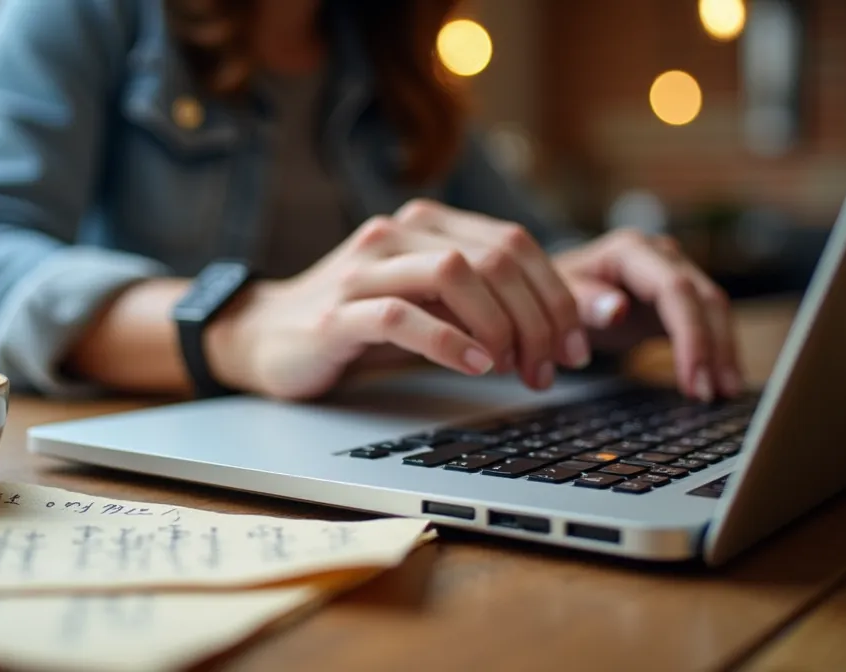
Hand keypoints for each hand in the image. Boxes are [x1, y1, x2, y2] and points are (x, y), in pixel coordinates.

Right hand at [207, 199, 589, 399]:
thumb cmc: (358, 324)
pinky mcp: (337, 312)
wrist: (267, 336)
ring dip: (501, 326)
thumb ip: (483, 304)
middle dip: (539, 317)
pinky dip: (448, 341)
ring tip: (516, 369)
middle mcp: (398, 233)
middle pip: (494, 257)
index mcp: (427, 224)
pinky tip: (474, 366)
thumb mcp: (430, 306)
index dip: (558, 295)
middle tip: (553, 368)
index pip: (514, 243)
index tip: (577, 346)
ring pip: (454, 274)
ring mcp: (364, 269)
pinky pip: (401, 315)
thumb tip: (564, 325)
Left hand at [552, 229, 743, 400]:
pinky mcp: (681, 298)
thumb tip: (618, 309)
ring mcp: (676, 274)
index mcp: (630, 251)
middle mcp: (661, 256)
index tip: (693, 378)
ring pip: (714, 310)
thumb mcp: (558, 301)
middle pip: (703, 298)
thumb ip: (583, 303)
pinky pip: (709, 322)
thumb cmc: (554, 296)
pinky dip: (717, 351)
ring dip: (723, 352)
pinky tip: (722, 382)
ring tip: (724, 392)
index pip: (675, 289)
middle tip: (710, 394)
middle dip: (712, 347)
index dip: (690, 334)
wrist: (556, 294)